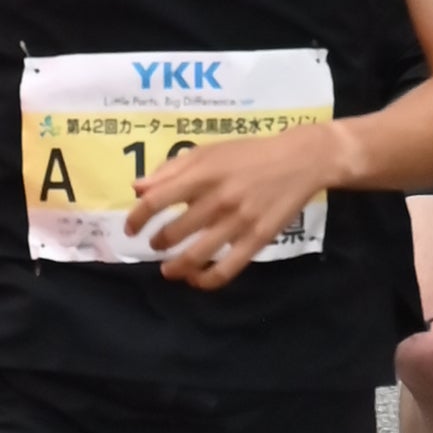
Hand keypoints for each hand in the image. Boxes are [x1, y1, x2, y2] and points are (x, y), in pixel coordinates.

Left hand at [128, 125, 337, 287]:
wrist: (300, 160)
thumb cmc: (249, 154)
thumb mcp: (209, 151)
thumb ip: (172, 169)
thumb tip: (138, 189)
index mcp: (202, 174)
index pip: (156, 201)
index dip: (137, 218)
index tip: (131, 229)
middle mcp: (217, 199)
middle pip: (173, 233)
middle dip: (158, 243)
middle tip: (157, 244)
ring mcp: (238, 221)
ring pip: (196, 255)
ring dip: (175, 267)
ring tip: (169, 270)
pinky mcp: (257, 238)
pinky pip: (227, 268)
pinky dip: (206, 280)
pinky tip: (196, 280)